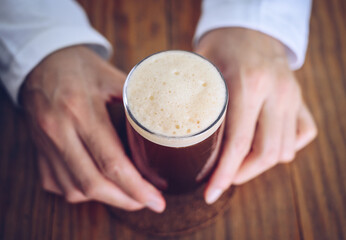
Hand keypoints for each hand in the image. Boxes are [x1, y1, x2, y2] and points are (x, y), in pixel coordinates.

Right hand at [20, 46, 164, 212]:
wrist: (40, 62)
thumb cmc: (78, 66)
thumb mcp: (110, 75)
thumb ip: (137, 97)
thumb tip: (166, 113)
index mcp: (81, 110)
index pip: (112, 162)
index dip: (137, 187)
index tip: (156, 200)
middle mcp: (60, 131)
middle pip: (93, 183)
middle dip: (125, 200)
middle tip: (147, 202)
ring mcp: (46, 144)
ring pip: (75, 189)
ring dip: (105, 198)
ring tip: (128, 194)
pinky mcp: (39, 151)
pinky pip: (59, 185)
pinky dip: (82, 191)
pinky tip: (99, 184)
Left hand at [195, 28, 316, 203]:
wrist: (251, 26)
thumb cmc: (221, 45)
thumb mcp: (201, 67)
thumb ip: (192, 98)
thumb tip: (175, 133)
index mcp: (248, 83)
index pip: (239, 144)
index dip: (224, 175)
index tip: (210, 193)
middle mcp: (276, 92)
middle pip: (266, 155)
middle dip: (241, 175)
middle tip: (221, 178)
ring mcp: (293, 96)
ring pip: (285, 151)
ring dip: (260, 164)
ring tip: (237, 163)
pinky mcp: (301, 99)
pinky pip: (302, 136)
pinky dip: (284, 148)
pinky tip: (263, 144)